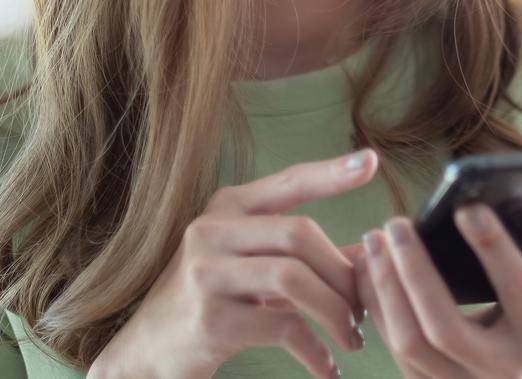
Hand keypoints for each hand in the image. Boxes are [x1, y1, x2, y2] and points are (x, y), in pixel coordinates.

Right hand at [87, 147, 378, 378]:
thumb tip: (372, 255)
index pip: (289, 182)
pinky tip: (325, 366)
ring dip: (334, 311)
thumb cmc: (214, 300)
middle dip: (342, 272)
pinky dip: (314, 350)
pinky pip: (281, 327)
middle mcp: (212, 231)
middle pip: (299, 233)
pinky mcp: (209, 319)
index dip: (332, 172)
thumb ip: (308, 258)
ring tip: (351, 335)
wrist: (149, 349)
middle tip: (363, 306)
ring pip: (292, 277)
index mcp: (228, 208)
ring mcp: (206, 273)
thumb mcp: (256, 268)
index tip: (372, 162)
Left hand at [351, 190, 521, 378]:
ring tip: (375, 240)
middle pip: (444, 329)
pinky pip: (394, 349)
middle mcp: (500, 369)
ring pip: (410, 345)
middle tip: (395, 223)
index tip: (468, 206)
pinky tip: (367, 267)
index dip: (495, 250)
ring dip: (386, 290)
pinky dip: (377, 307)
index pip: (518, 292)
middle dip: (415, 275)